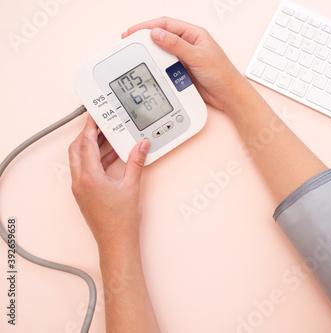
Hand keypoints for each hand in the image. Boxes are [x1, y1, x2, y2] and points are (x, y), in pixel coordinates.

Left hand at [68, 116, 149, 251]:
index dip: (90, 127)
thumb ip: (136, 162)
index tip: (95, 115)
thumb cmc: (121, 221)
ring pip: (79, 160)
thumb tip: (141, 145)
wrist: (116, 242)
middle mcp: (80, 182)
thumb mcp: (132, 187)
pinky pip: (84, 170)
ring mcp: (80, 189)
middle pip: (77, 149)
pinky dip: (93, 160)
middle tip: (100, 124)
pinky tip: (109, 158)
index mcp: (89, 177)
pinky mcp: (83, 194)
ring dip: (90, 147)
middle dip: (87, 134)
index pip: (86, 144)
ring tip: (107, 138)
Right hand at [122, 17, 249, 112]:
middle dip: (145, 39)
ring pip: (162, 53)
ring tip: (138, 55)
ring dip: (151, 54)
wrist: (228, 95)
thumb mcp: (197, 56)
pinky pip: (166, 66)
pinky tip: (151, 69)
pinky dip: (158, 67)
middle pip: (162, 37)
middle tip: (129, 42)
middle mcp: (188, 44)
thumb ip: (176, 45)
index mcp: (194, 34)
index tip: (133, 31)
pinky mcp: (183, 71)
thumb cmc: (221, 74)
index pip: (167, 24)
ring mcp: (185, 58)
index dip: (148, 26)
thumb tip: (157, 34)